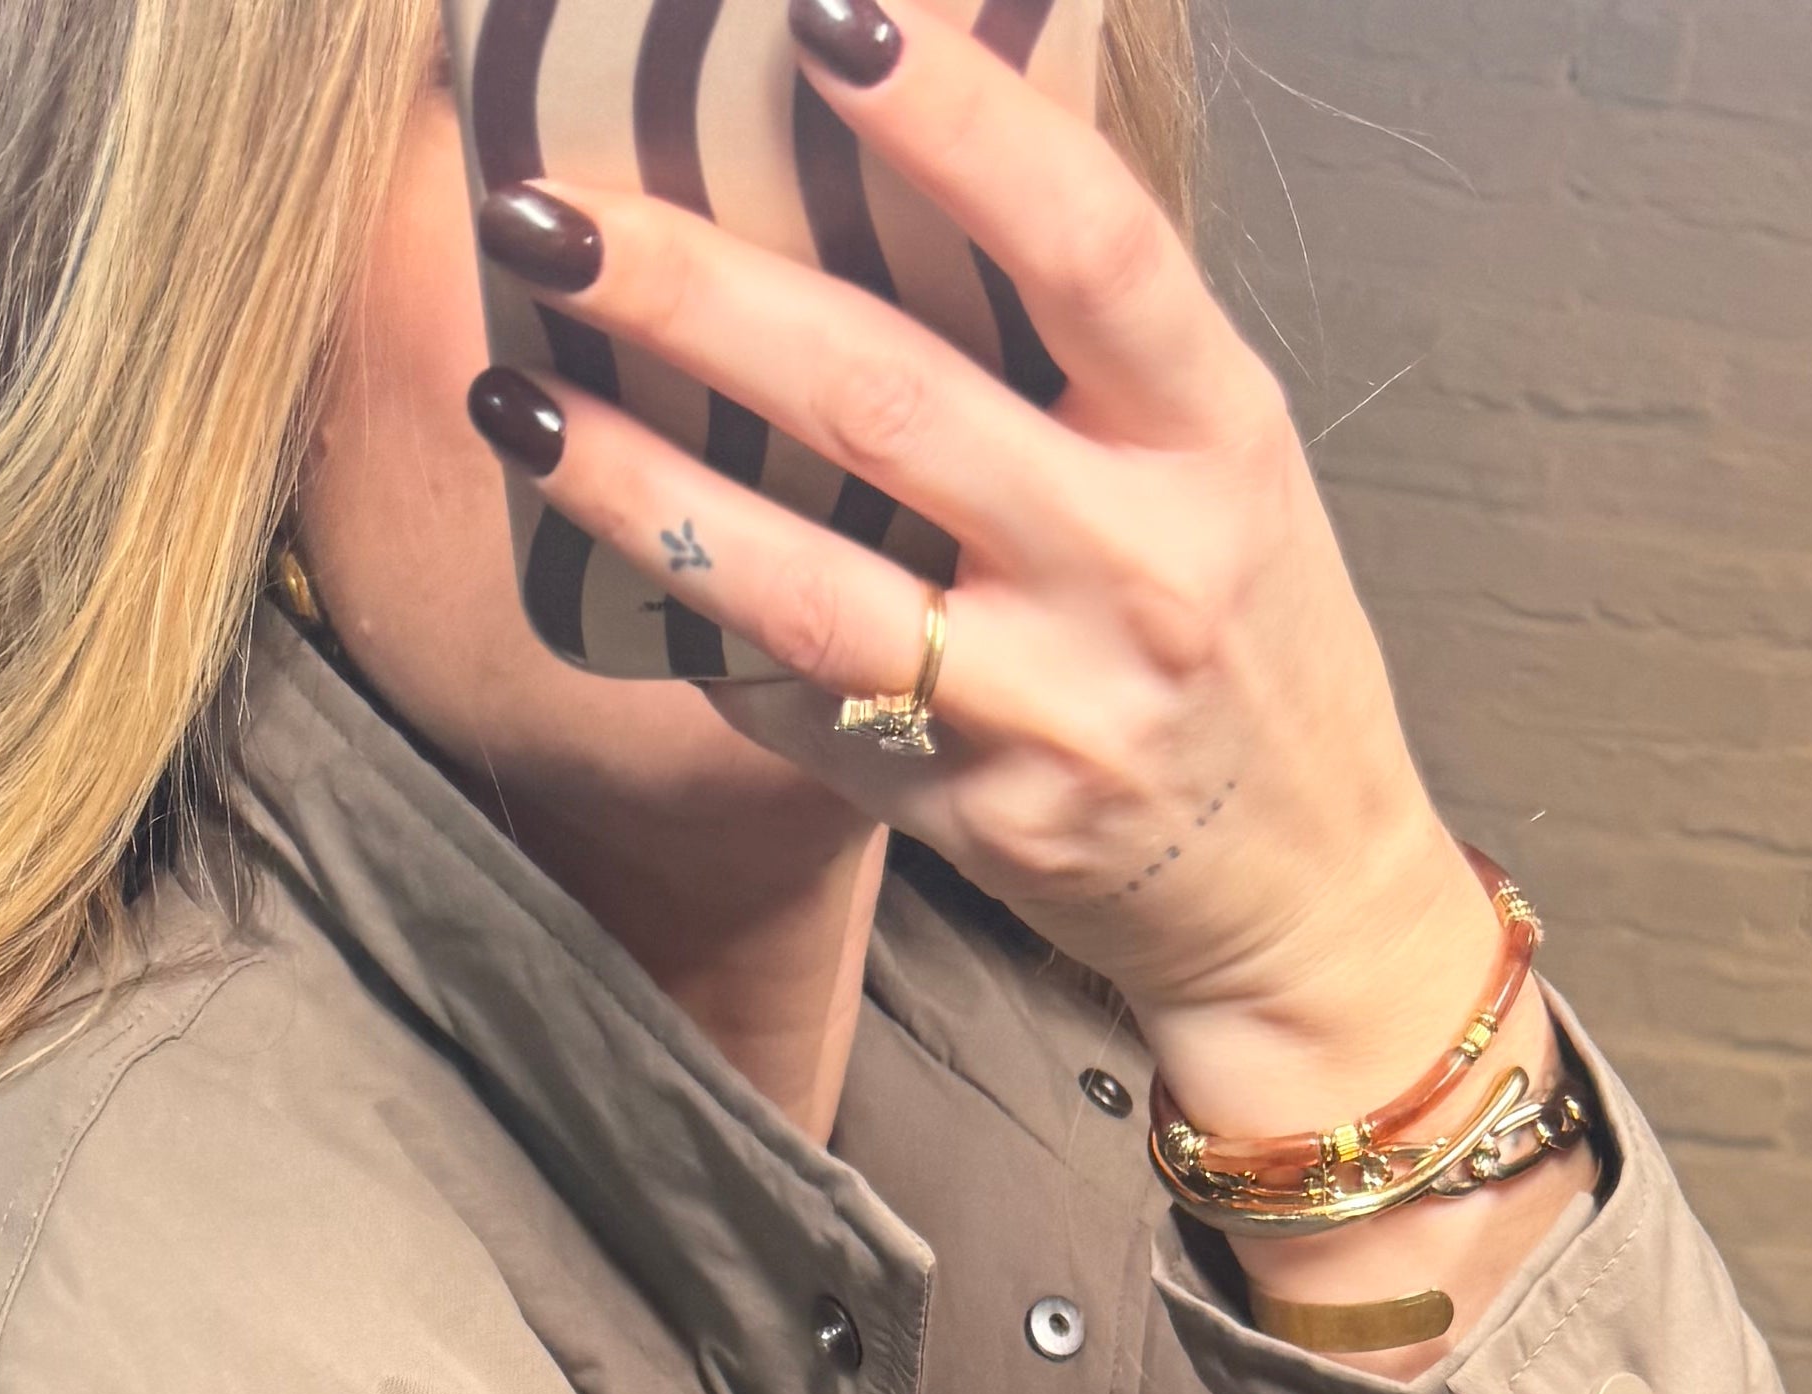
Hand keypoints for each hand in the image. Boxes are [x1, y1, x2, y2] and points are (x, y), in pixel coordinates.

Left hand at [460, 0, 1494, 1141]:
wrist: (1302, 888)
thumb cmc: (1241, 626)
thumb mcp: (1212, 447)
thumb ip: (1081, 328)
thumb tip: (882, 153)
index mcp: (1213, 431)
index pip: (1086, 244)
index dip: (957, 120)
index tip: (823, 16)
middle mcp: (1142, 568)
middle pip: (887, 400)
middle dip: (696, 294)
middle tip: (546, 214)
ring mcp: (1057, 709)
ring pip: (810, 584)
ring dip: (637, 485)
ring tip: (509, 396)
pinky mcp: (978, 819)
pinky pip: (805, 708)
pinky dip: (701, 630)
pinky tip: (604, 556)